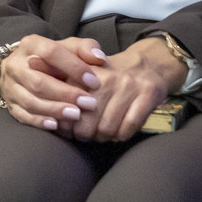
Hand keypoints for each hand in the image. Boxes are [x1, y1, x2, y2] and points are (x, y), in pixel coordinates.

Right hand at [0, 34, 108, 135]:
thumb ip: (85, 48)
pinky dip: (39, 121)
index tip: (94, 81)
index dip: (74, 67)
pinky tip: (56, 124)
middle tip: (89, 103)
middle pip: (38, 81)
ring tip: (76, 115)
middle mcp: (15, 64)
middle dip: (65, 94)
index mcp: (30, 44)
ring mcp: (10, 85)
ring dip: (54, 109)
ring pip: (30, 100)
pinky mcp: (10, 103)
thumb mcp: (68, 47)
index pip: (51, 53)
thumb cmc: (53, 59)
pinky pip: (22, 115)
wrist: (25, 68)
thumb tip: (98, 57)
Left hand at [68, 37, 186, 141]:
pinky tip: (119, 133)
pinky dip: (122, 135)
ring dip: (103, 137)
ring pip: (108, 127)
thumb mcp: (85, 73)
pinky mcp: (148, 95)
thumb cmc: (111, 75)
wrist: (147, 64)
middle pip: (87, 122)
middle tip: (85, 136)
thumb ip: (66, 88)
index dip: (67, 125)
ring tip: (101, 135)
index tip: (68, 130)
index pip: (69, 107)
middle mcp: (107, 78)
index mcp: (86, 73)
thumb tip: (54, 114)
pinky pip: (130, 125)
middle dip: (84, 135)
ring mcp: (129, 86)